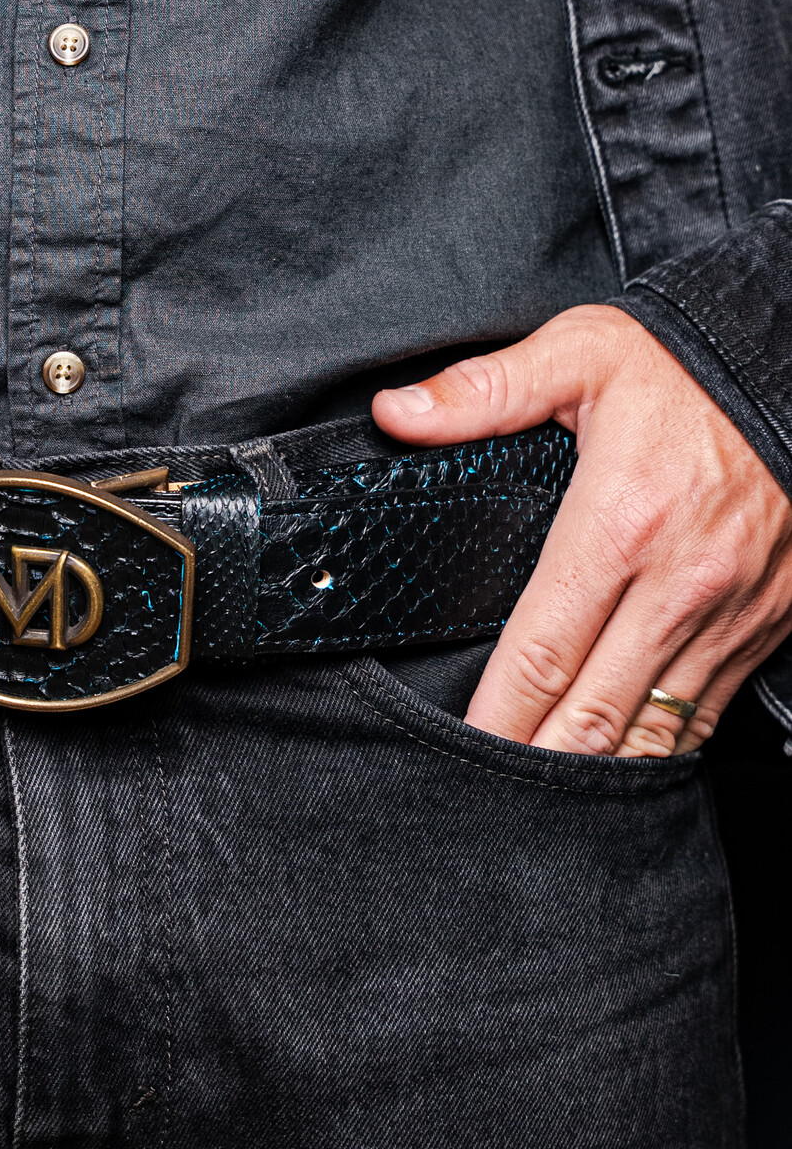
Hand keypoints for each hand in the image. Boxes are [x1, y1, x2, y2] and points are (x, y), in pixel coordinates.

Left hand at [371, 305, 791, 755]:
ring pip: (655, 726)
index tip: (462, 745)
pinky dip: (660, 743)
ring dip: (598, 767)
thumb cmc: (690, 364)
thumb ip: (484, 391)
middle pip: (593, 712)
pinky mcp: (768, 621)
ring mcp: (730, 612)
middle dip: (537, 761)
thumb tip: (395, 414)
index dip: (497, 714)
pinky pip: (706, 706)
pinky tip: (619, 756)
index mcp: (619, 526)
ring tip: (544, 796)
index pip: (540, 653)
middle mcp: (678, 583)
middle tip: (486, 791)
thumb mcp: (582, 352)